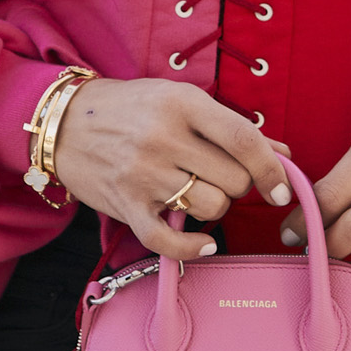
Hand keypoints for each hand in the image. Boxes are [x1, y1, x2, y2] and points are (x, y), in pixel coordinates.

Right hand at [51, 78, 293, 260]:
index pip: (244, 140)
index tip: (282, 189)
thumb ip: (233, 128)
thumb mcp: (181, 100)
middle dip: (238, 185)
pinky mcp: (125, 205)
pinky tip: (203, 245)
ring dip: (215, 207)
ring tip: (197, 192)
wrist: (65, 122)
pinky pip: (167, 241)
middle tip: (220, 176)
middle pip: (233, 180)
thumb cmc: (132, 108)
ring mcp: (142, 174)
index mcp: (182, 103)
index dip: (272, 169)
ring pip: (211, 208)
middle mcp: (163, 138)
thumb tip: (285, 155)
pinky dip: (192, 249)